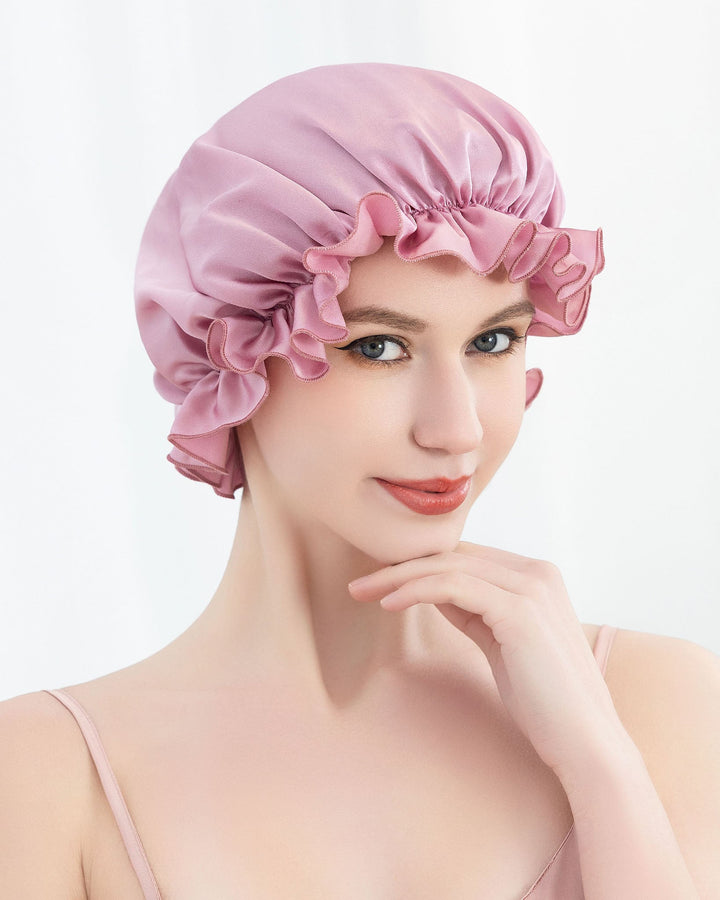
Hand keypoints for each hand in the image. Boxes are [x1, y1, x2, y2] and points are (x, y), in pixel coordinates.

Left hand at [348, 541, 625, 779]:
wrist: (584, 742)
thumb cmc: (543, 700)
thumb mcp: (499, 642)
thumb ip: (473, 610)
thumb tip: (431, 588)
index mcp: (537, 576)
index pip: (465, 556)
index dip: (420, 565)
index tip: (380, 581)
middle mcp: (537, 572)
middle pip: (453, 556)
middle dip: (401, 567)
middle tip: (359, 585)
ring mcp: (532, 588)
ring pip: (448, 567)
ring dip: (398, 577)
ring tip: (361, 592)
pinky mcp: (520, 610)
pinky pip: (453, 587)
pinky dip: (416, 590)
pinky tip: (388, 603)